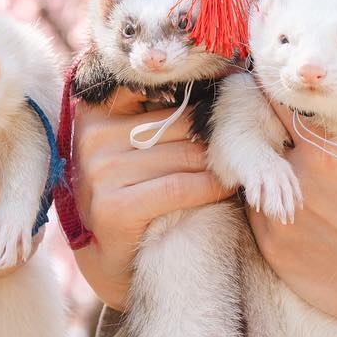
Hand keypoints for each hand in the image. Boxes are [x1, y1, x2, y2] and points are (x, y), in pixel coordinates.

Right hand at [71, 89, 233, 311]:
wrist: (111, 259)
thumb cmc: (132, 191)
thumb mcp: (132, 145)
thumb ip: (157, 112)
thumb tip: (219, 78)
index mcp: (93, 112)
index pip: (148, 83)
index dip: (190, 89)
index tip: (221, 94)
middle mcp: (92, 137)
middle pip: (176, 123)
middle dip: (212, 135)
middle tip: (243, 141)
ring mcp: (99, 172)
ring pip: (183, 155)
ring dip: (218, 163)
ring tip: (239, 167)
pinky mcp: (114, 206)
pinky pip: (180, 187)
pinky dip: (210, 187)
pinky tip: (227, 189)